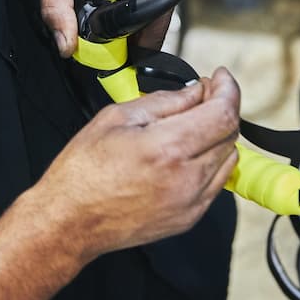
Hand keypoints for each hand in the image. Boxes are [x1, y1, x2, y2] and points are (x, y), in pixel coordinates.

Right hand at [34, 68, 240, 258]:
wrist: (70, 221)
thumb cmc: (83, 169)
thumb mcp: (116, 117)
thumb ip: (164, 101)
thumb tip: (195, 91)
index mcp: (167, 148)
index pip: (223, 113)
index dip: (228, 89)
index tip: (220, 77)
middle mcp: (186, 178)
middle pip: (230, 133)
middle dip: (221, 107)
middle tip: (202, 95)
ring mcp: (191, 202)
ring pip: (228, 158)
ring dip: (217, 135)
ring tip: (192, 125)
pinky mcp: (189, 218)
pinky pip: (217, 182)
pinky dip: (211, 162)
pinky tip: (187, 153)